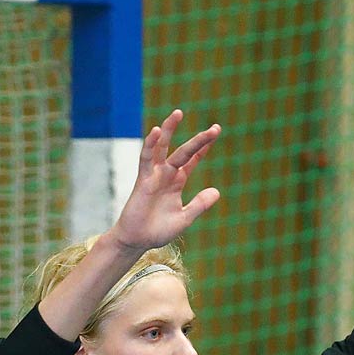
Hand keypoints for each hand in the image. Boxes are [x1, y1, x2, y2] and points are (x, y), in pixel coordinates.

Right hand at [108, 109, 221, 250]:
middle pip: (184, 151)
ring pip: (162, 148)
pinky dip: (150, 145)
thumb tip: (216, 191)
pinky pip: (145, 159)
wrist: (137, 241)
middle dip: (199, 140)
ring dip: (169, 130)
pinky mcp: (142, 180)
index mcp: (177, 182)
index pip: (192, 159)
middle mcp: (166, 174)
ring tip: (178, 113)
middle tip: (215, 128)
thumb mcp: (184, 218)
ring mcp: (154, 175)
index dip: (204, 147)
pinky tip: (156, 132)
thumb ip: (199, 205)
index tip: (215, 132)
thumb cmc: (158, 231)